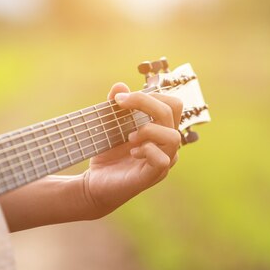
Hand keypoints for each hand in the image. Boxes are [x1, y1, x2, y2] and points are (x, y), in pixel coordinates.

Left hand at [81, 82, 182, 217]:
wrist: (95, 183)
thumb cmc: (107, 154)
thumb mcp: (108, 126)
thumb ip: (116, 107)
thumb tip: (120, 86)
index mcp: (161, 129)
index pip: (171, 103)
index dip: (148, 95)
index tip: (120, 99)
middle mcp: (167, 144)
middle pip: (173, 111)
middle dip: (145, 102)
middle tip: (120, 106)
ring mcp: (164, 161)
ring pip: (173, 136)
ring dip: (148, 130)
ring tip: (129, 136)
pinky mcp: (153, 176)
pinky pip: (163, 159)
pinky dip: (147, 150)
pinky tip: (132, 151)